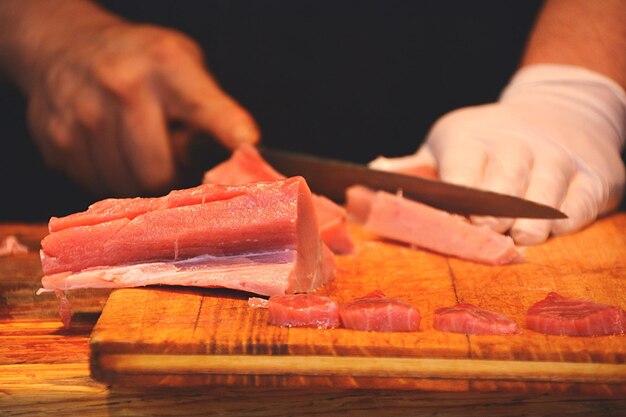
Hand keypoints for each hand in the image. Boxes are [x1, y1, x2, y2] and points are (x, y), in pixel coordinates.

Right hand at [25, 20, 258, 195]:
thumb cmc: (138, 62)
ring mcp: (84, 115)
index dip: (227, 128)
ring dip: (141, 181)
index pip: (203, 106)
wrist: (63, 45)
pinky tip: (114, 153)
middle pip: (159, 171)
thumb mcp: (182, 65)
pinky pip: (96, 184)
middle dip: (173, 178)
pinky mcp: (58, 141)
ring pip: (127, 185)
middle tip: (175, 163)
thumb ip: (208, 108)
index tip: (246, 143)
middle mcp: (123, 86)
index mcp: (166, 65)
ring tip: (142, 152)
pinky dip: (112, 179)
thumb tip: (233, 159)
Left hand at [384, 65, 625, 243]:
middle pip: (503, 190)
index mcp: (472, 138)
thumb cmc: (490, 139)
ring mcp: (558, 159)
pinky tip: (549, 229)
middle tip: (485, 235)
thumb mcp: (449, 143)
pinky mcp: (592, 176)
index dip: (457, 206)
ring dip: (527, 229)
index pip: (462, 174)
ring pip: (542, 202)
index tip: (455, 226)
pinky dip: (562, 224)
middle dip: (490, 221)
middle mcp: (517, 144)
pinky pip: (577, 208)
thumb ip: (413, 167)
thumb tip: (372, 174)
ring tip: (517, 239)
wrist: (562, 106)